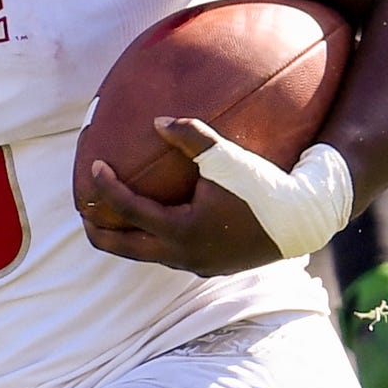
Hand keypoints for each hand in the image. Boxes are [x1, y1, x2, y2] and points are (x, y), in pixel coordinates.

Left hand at [80, 122, 352, 273]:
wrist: (303, 220)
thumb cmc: (265, 186)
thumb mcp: (226, 156)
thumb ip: (190, 136)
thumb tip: (157, 121)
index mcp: (180, 231)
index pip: (128, 210)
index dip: (106, 188)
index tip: (93, 167)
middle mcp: (183, 255)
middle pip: (125, 249)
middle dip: (100, 233)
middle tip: (84, 213)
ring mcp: (197, 265)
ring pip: (148, 255)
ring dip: (127, 238)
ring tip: (111, 220)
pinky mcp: (212, 266)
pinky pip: (170, 255)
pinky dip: (154, 240)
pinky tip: (155, 223)